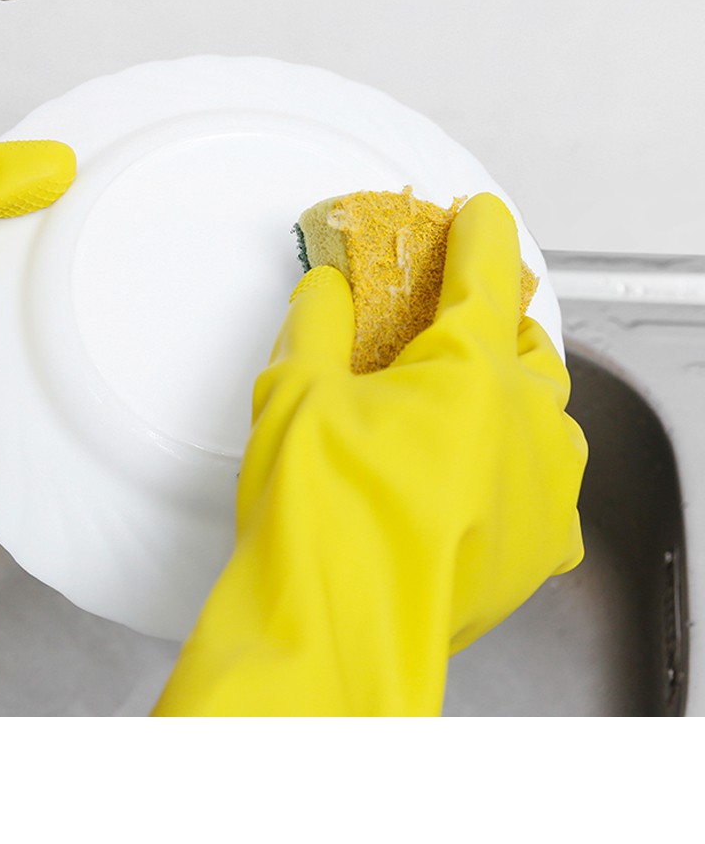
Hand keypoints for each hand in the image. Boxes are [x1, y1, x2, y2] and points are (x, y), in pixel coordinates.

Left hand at [0, 141, 74, 544]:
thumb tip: (55, 163)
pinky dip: (35, 361)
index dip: (49, 192)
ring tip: (101, 293)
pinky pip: (12, 366)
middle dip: (63, 253)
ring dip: (52, 309)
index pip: (5, 202)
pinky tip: (67, 351)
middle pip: (24, 259)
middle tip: (109, 242)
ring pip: (25, 313)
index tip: (98, 185)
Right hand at [153, 193, 586, 715]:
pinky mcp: (539, 549)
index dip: (478, 232)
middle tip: (449, 322)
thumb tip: (326, 291)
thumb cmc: (319, 513)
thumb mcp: (295, 392)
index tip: (479, 213)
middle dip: (495, 323)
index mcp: (474, 371)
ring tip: (460, 402)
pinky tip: (472, 476)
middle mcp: (531, 425)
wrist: (334, 630)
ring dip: (510, 395)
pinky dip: (513, 464)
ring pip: (547, 416)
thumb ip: (316, 323)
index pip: (485, 272)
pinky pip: (543, 485)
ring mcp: (545, 491)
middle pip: (528, 344)